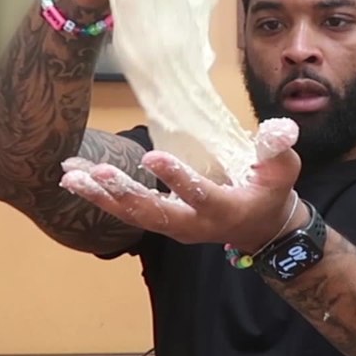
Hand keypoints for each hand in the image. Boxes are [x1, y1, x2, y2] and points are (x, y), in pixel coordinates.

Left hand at [60, 119, 308, 253]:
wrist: (260, 227)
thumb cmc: (271, 192)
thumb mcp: (284, 170)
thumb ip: (277, 150)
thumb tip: (280, 128)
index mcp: (224, 210)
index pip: (199, 195)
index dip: (177, 179)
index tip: (152, 157)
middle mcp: (193, 225)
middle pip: (154, 215)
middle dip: (125, 195)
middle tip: (98, 174)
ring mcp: (174, 227)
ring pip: (133, 216)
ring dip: (101, 198)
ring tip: (71, 177)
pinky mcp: (160, 222)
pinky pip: (127, 212)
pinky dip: (100, 197)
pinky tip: (74, 178)